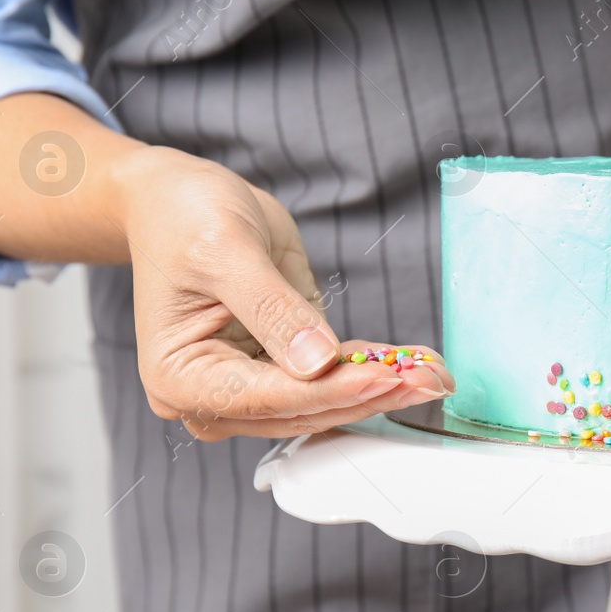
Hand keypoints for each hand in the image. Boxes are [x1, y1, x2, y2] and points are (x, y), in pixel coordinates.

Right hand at [113, 145, 454, 438]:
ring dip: (380, 389)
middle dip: (370, 395)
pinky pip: (329, 380)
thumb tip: (317, 361)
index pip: (271, 397)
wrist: (176, 201)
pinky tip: (413, 363)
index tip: (386, 376)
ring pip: (323, 404)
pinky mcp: (277, 368)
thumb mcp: (226, 250)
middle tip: (430, 381)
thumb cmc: (183, 218)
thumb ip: (272, 309)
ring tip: (433, 373)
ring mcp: (246, 387)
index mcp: (180, 377)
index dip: (333, 389)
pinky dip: (370, 370)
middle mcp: (209, 396)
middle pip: (303, 410)